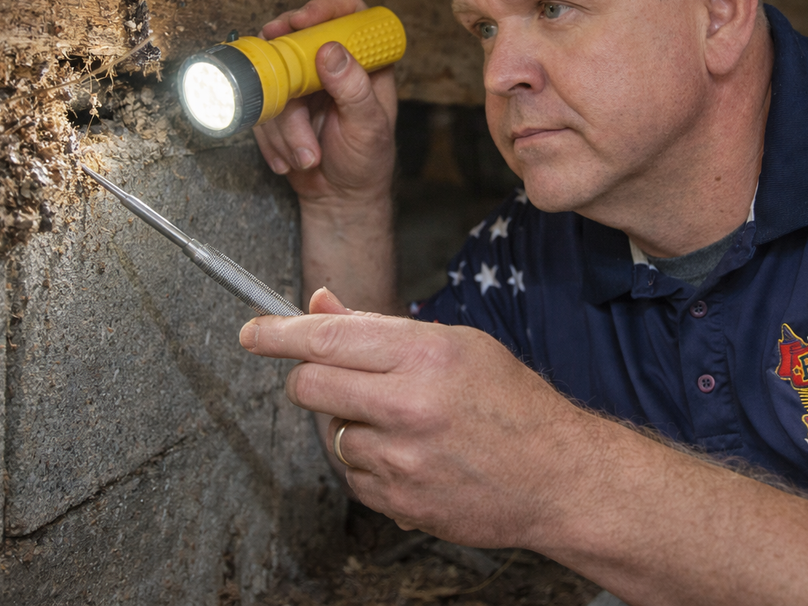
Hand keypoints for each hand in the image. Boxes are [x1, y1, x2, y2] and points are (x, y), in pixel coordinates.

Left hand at [240, 287, 597, 548]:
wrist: (556, 477)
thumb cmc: (511, 404)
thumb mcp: (456, 344)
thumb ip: (379, 327)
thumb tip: (319, 304)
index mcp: (424, 355)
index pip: (326, 338)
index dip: (278, 333)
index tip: (252, 333)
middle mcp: (407, 406)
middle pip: (308, 386)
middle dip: (309, 378)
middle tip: (334, 377)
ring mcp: (400, 460)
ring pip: (329, 434)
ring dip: (350, 424)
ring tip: (403, 423)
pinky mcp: (397, 502)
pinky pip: (352, 474)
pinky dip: (368, 463)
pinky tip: (411, 456)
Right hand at [252, 0, 397, 206]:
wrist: (339, 198)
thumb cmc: (366, 163)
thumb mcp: (368, 128)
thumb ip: (354, 90)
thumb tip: (330, 50)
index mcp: (364, 62)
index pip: (348, 13)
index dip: (325, 8)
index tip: (302, 21)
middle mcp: (331, 65)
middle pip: (297, 38)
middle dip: (284, 68)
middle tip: (283, 91)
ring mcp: (301, 83)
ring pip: (273, 79)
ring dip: (284, 125)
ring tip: (307, 155)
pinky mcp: (279, 104)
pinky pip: (260, 107)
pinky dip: (272, 139)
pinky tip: (290, 159)